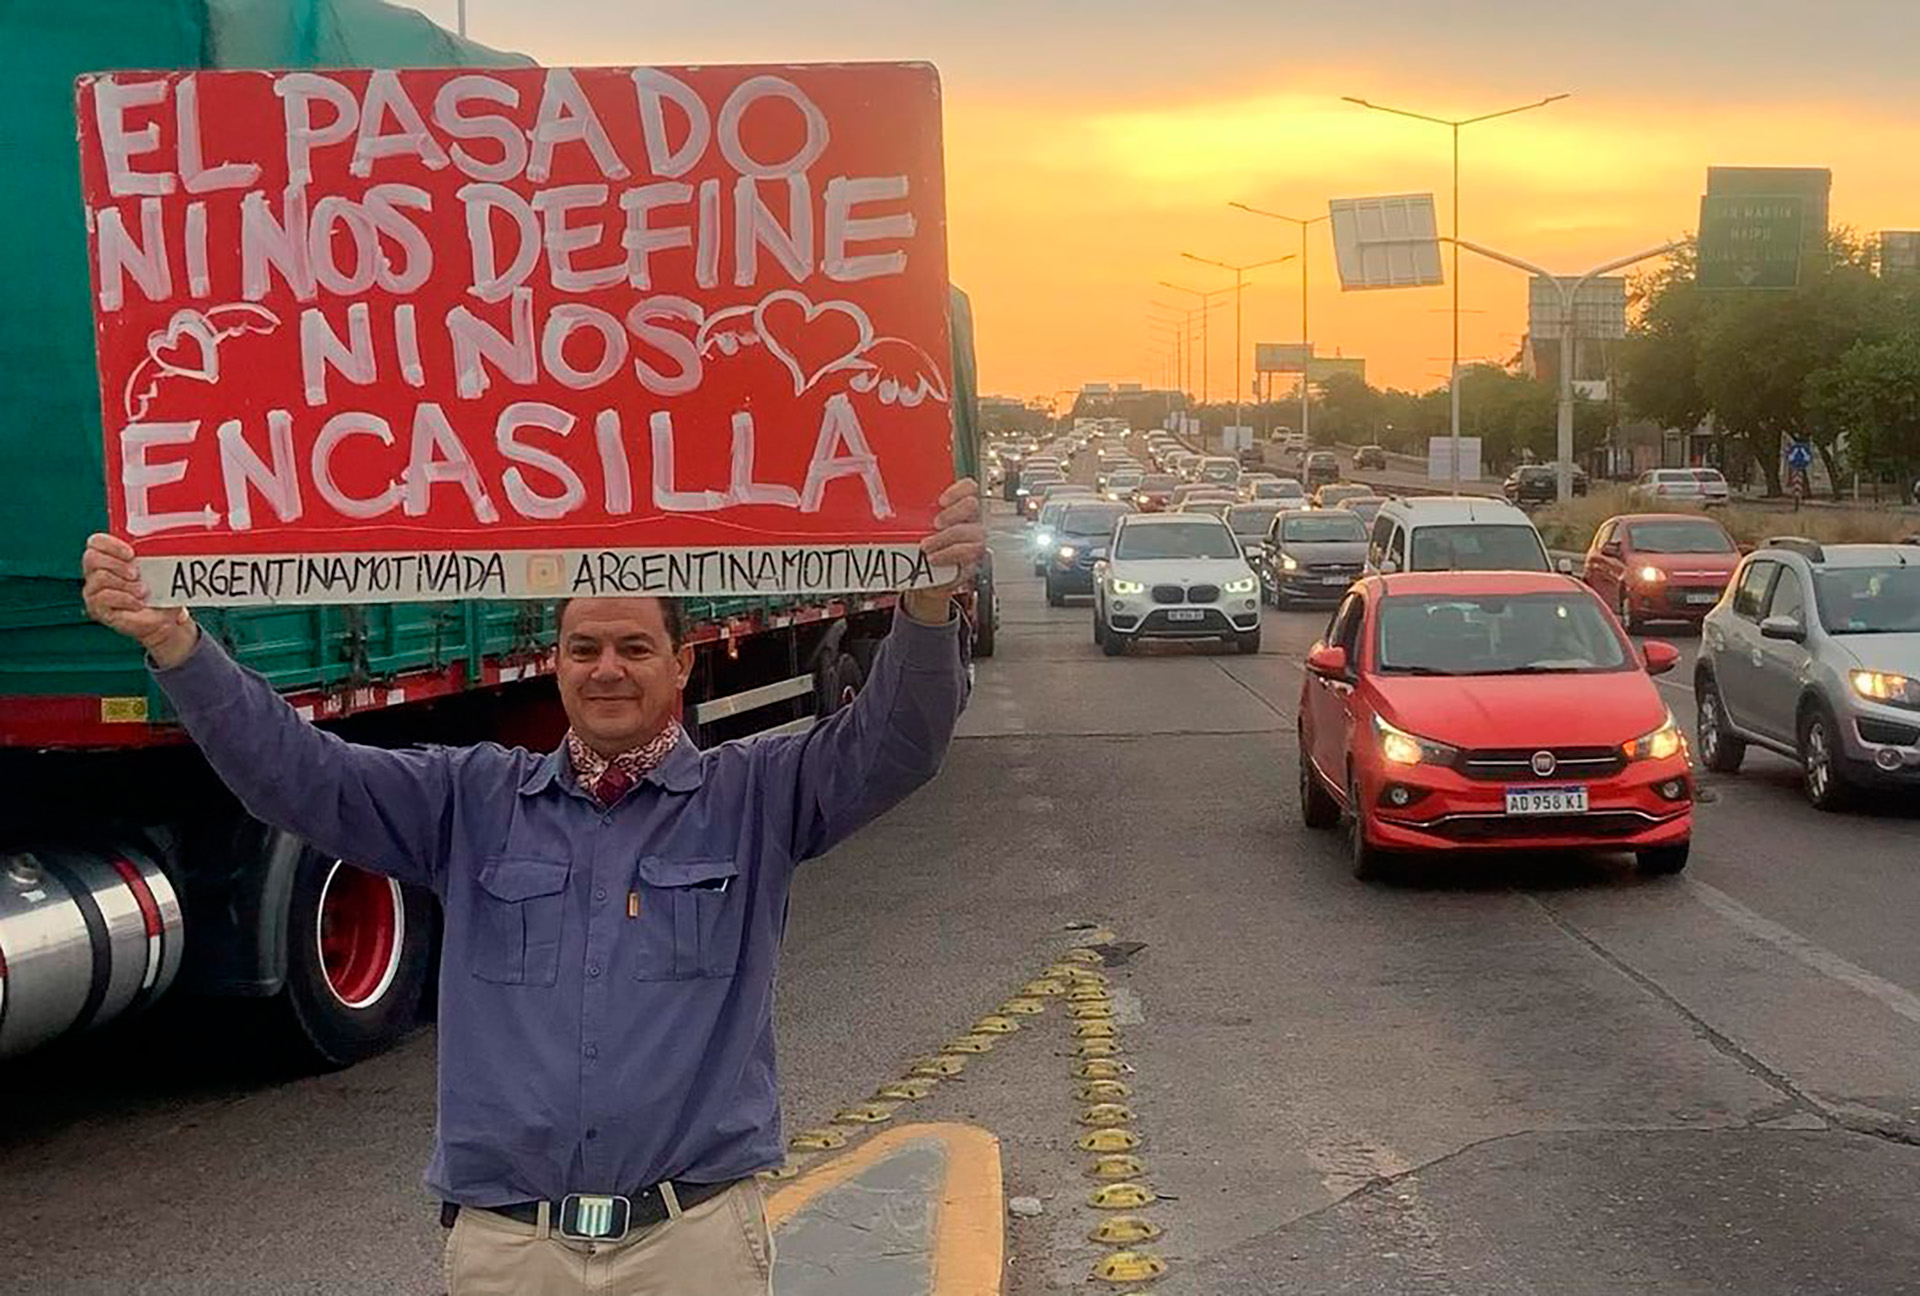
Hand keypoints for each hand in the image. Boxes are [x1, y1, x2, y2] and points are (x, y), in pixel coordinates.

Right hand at [81, 533, 198, 668]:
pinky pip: (104, 598)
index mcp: (109, 556)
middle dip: (117, 564)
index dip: (111, 545)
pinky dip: (125, 599)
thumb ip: (155, 555)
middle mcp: (96, 571)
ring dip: (125, 584)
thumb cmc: (157, 590)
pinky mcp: (97, 608)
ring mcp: (94, 590)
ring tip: (143, 592)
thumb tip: (166, 543)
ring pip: (100, 578)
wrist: (161, 617)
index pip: (96, 542)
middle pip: (92, 558)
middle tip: (137, 574)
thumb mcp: (159, 570)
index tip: (131, 553)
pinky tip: (138, 603)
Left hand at [906, 478, 987, 622]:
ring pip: (973, 531)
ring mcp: (974, 539)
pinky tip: (933, 559)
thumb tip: (883, 505)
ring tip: (926, 547)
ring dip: (946, 538)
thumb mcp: (913, 525)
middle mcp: (970, 520)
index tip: (941, 501)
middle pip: (972, 505)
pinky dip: (948, 555)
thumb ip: (908, 512)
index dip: (958, 490)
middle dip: (953, 513)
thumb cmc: (918, 546)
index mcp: (956, 506)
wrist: (922, 576)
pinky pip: (969, 554)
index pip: (969, 488)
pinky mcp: (972, 560)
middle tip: (935, 524)